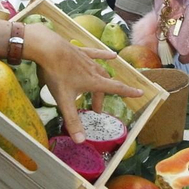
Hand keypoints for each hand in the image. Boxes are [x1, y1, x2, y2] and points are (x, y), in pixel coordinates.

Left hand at [25, 24, 143, 141]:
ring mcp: (87, 59)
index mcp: (93, 82)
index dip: (128, 92)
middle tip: (95, 108)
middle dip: (102, 97)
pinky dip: (104, 55)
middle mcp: (94, 70)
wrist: (48, 48)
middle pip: (105, 84)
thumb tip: (81, 141)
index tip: (140, 93)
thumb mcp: (64, 100)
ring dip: (102, 80)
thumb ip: (72, 120)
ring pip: (100, 70)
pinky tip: (111, 54)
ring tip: (100, 87)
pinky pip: (95, 54)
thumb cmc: (57, 74)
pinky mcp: (79, 51)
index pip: (115, 88)